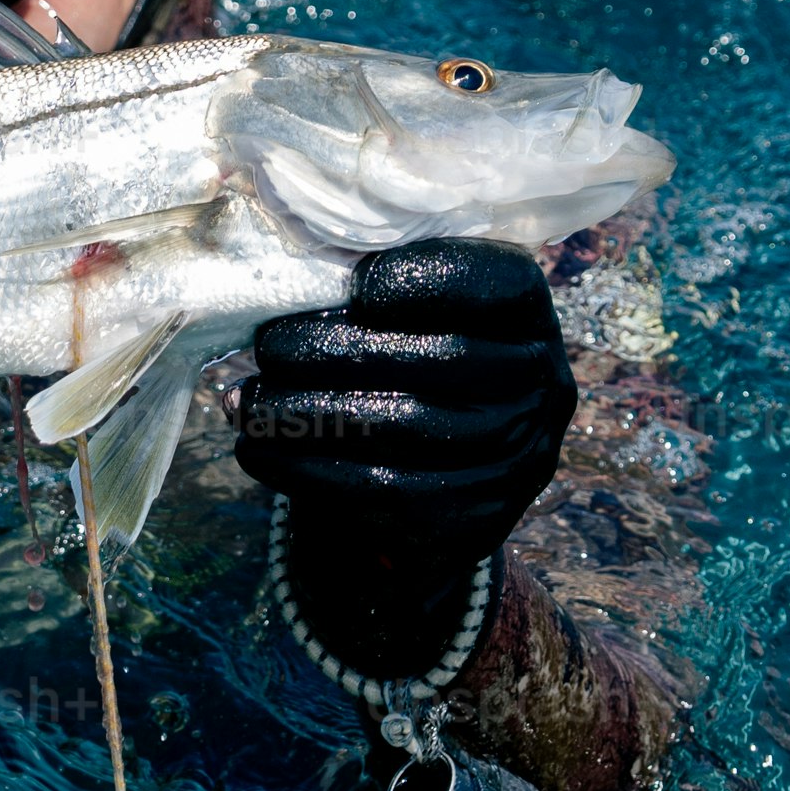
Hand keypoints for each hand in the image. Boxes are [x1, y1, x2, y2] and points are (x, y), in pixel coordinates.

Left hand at [239, 237, 572, 685]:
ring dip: (311, 415)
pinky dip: (311, 471)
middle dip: (341, 350)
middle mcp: (542, 387)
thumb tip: (291, 269)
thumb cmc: (410, 366)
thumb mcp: (413, 314)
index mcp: (528, 317)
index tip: (358, 284)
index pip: (498, 285)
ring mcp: (518, 460)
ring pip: (406, 429)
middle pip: (443, 361)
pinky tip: (261, 452)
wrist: (434, 480)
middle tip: (268, 347)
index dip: (430, 279)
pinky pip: (385, 492)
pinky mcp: (477, 521)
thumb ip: (375, 285)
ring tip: (247, 403)